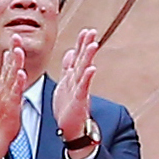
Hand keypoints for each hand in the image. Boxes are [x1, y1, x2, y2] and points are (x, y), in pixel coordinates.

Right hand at [0, 37, 34, 158]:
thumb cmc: (4, 122)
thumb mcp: (9, 103)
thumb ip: (12, 90)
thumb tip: (16, 80)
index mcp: (5, 89)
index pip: (8, 68)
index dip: (12, 53)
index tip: (15, 39)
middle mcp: (4, 90)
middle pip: (9, 67)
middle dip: (13, 51)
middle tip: (16, 36)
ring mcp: (6, 98)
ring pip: (10, 77)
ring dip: (14, 63)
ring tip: (17, 50)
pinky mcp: (9, 107)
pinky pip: (14, 93)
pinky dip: (17, 83)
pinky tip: (21, 73)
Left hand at [46, 30, 103, 150]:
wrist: (70, 128)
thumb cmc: (68, 107)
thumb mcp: (65, 83)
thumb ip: (68, 68)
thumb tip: (70, 51)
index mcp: (72, 76)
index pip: (77, 56)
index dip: (81, 44)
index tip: (86, 30)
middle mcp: (78, 81)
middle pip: (83, 60)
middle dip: (87, 45)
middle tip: (93, 31)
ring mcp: (79, 90)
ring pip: (84, 70)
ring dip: (88, 57)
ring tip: (93, 45)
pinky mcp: (79, 100)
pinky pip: (83, 87)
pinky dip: (87, 78)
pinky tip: (92, 68)